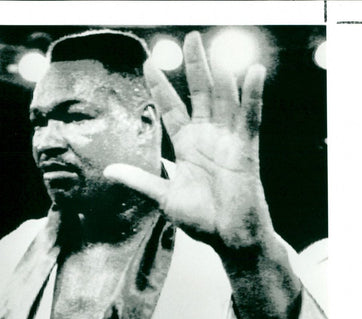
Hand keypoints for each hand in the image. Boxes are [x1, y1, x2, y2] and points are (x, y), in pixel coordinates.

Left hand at [105, 31, 272, 254]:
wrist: (228, 238)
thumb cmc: (200, 219)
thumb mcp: (163, 198)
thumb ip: (139, 181)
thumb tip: (108, 171)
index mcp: (186, 145)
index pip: (171, 108)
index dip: (160, 86)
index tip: (149, 63)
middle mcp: (207, 137)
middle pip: (200, 94)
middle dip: (193, 67)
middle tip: (189, 37)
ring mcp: (228, 142)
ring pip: (224, 100)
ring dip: (219, 74)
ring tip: (213, 49)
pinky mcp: (246, 151)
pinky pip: (250, 119)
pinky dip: (253, 96)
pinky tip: (253, 73)